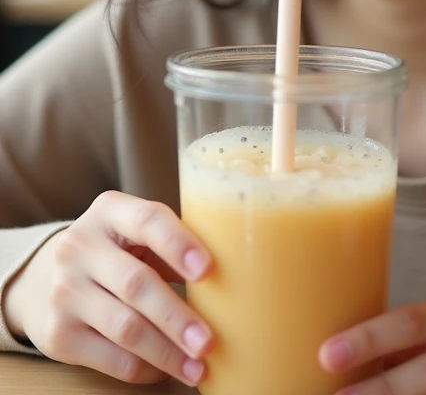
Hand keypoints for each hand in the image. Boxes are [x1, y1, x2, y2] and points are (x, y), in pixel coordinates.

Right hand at [3, 191, 213, 386]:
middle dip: (177, 317)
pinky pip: (111, 358)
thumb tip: (230, 278)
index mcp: (108, 211)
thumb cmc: (113, 251)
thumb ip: (170, 245)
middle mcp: (79, 247)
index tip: (208, 270)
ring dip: (167, 352)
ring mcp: (64, 292)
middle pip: (137, 284)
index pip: (147, 220)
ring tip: (198, 366)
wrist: (41, 278)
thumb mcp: (132, 233)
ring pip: (125, 328)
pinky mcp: (58, 335)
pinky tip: (167, 370)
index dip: (179, 244)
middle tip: (209, 341)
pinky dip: (145, 368)